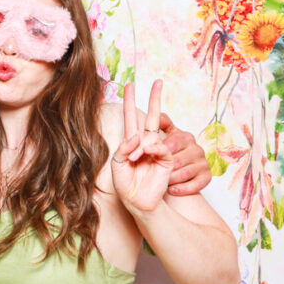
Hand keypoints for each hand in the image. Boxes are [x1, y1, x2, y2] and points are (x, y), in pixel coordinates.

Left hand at [111, 81, 172, 212]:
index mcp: (130, 142)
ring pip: (152, 135)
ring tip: (134, 159)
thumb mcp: (117, 164)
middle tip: (158, 81)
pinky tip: (145, 156)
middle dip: (154, 99)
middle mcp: (144, 143)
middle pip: (151, 116)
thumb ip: (124, 148)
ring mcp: (156, 150)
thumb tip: (137, 136)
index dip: (129, 101)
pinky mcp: (166, 160)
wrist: (137, 201)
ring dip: (141, 145)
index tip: (129, 85)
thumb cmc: (125, 184)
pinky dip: (152, 149)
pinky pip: (161, 147)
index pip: (130, 117)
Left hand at [157, 113, 210, 195]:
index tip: (146, 156)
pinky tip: (172, 189)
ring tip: (162, 182)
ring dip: (171, 179)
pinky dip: (182, 188)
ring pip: (185, 173)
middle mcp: (197, 148)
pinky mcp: (207, 177)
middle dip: (164, 168)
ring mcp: (203, 163)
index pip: (171, 144)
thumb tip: (157, 114)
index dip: (157, 152)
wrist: (175, 174)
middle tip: (154, 172)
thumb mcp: (163, 137)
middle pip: (177, 161)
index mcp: (186, 137)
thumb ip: (160, 124)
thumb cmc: (166, 154)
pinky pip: (195, 185)